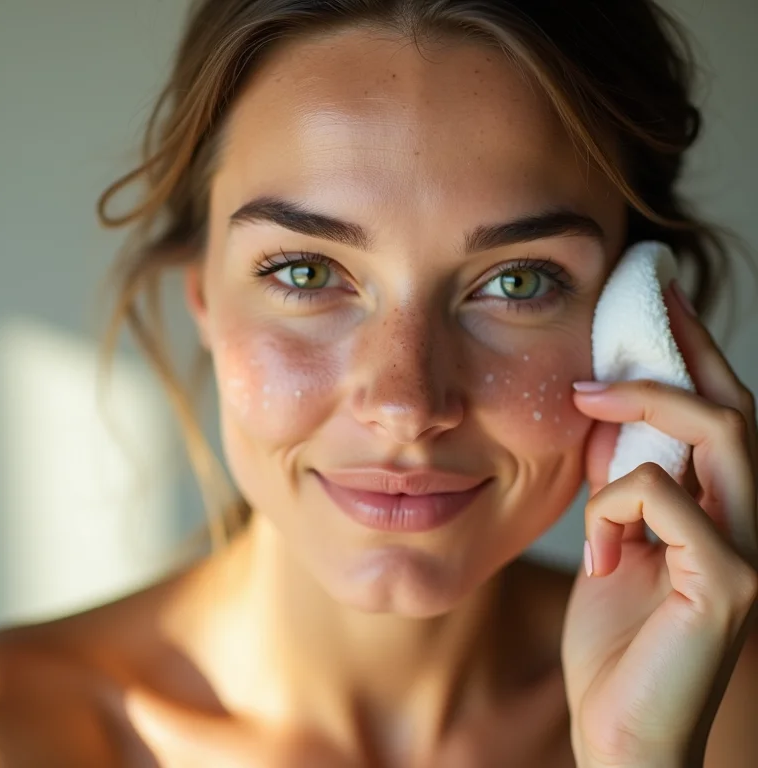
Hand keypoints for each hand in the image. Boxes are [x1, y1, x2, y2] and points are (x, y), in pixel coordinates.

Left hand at [561, 280, 757, 767]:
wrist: (620, 732)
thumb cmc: (617, 641)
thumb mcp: (615, 542)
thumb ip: (622, 484)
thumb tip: (605, 419)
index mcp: (718, 511)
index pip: (715, 413)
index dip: (691, 351)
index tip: (655, 297)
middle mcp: (748, 522)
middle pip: (732, 406)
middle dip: (684, 346)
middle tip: (639, 298)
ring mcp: (748, 551)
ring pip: (720, 434)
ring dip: (646, 406)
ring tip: (586, 398)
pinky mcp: (731, 586)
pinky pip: (667, 500)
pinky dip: (618, 504)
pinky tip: (601, 551)